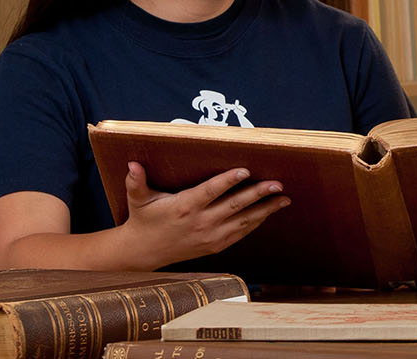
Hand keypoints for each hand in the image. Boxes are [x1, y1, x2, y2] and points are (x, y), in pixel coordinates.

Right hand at [114, 162, 289, 266]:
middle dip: (258, 194)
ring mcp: (210, 236)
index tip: (245, 170)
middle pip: (234, 206)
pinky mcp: (215, 246)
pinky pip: (240, 233)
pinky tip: (269, 212)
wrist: (145, 252)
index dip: (228, 181)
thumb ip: (136, 182)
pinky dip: (256, 222)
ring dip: (265, 209)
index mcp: (184, 207)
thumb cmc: (143, 220)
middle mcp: (200, 223)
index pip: (210, 192)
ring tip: (284, 198)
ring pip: (243, 221)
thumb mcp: (138, 200)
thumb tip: (132, 164)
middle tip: (277, 184)